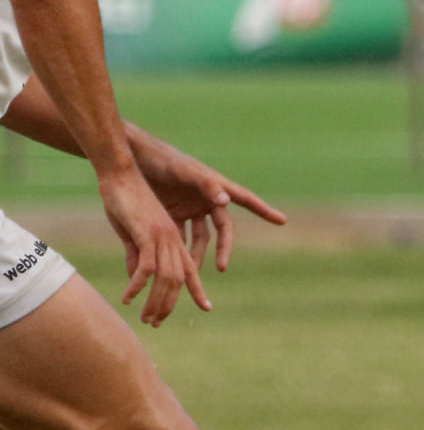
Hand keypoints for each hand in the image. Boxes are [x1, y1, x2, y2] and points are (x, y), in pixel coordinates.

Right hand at [97, 168, 208, 326]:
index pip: (189, 268)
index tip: (206, 307)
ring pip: (167, 276)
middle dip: (170, 303)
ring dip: (157, 301)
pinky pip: (146, 265)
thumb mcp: (131, 233)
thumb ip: (135, 255)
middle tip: (157, 322)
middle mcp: (173, 238)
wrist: (120, 173)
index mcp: (174, 238)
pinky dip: (138, 284)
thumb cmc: (124, 200)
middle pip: (181, 278)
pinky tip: (128, 298)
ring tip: (147, 318)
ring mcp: (163, 235)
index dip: (197, 288)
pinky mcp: (148, 232)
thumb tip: (135, 278)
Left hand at [135, 140, 287, 276]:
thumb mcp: (185, 171)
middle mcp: (207, 199)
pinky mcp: (172, 214)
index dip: (264, 210)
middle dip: (223, 249)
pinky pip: (179, 236)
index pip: (246, 200)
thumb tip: (226, 202)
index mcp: (216, 187)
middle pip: (222, 229)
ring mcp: (190, 208)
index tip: (282, 220)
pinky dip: (176, 249)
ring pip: (200, 238)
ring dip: (197, 254)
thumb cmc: (163, 160)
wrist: (134, 158)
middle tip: (221, 267)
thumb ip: (206, 185)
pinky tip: (172, 263)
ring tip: (191, 272)